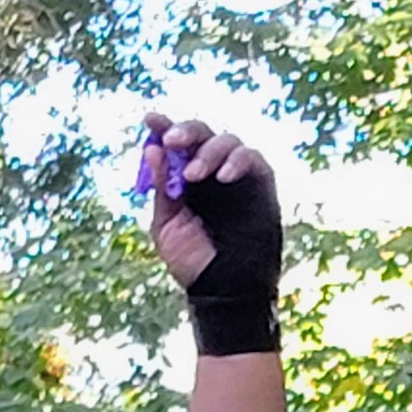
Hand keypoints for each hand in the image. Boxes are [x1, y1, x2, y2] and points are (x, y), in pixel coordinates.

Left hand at [136, 111, 282, 353]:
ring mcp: (237, 176)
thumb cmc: (193, 263)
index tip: (150, 119)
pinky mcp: (261, 184)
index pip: (175, 144)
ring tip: (195, 175)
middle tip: (172, 141)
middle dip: (186, 132)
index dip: (163, 127)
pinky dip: (238, 161)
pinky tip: (223, 177)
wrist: (223, 291)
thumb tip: (152, 150)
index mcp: (185, 178)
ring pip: (227, 141)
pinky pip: (253, 159)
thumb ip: (162, 189)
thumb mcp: (166, 225)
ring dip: (209, 151)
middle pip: (201, 134)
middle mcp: (211, 171)